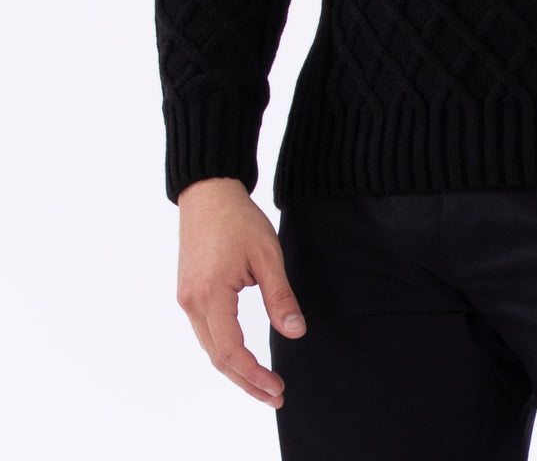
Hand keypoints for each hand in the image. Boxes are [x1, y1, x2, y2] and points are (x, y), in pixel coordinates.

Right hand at [177, 177, 305, 406]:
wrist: (208, 192)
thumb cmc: (238, 219)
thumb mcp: (268, 255)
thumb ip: (280, 297)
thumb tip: (296, 333)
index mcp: (211, 295)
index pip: (231, 351)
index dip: (255, 374)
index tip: (278, 387)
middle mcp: (192, 303)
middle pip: (218, 358)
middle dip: (246, 382)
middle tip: (275, 396)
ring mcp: (187, 299)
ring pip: (210, 348)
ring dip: (235, 370)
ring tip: (263, 385)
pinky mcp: (188, 293)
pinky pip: (205, 333)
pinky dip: (224, 351)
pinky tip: (243, 358)